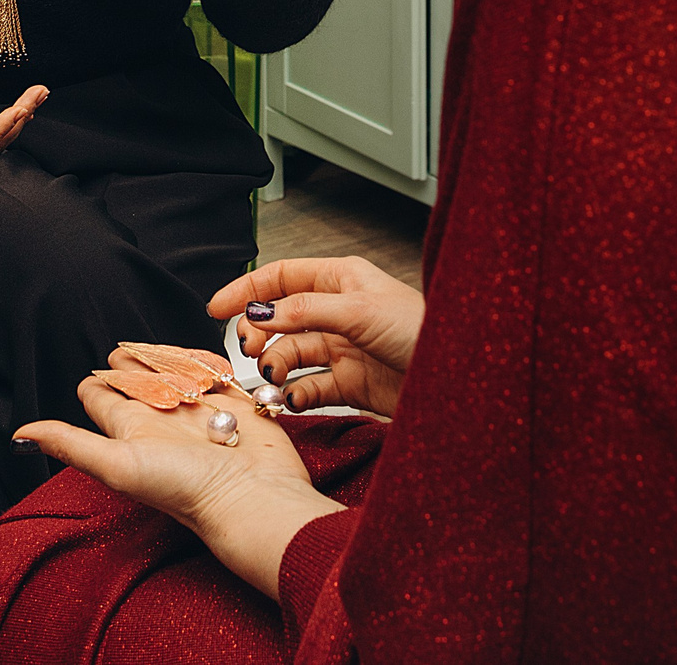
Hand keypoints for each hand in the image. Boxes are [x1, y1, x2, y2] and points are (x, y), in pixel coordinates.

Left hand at [14, 362, 342, 601]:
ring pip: (175, 369)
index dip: (96, 382)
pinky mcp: (234, 405)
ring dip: (167, 357)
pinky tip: (204, 362)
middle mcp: (163, 419)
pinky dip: (209, 361)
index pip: (102, 396)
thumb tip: (20, 434)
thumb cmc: (187, 488)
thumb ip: (70, 444)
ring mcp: (199, 411)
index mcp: (131, 430)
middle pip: (138, 377)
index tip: (98, 370)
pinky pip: (216, 372)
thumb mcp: (118, 465)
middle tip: (126, 351)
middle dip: (131, 360)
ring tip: (160, 354)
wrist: (254, 496)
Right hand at [210, 256, 424, 418]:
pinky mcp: (350, 384)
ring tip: (274, 378)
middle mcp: (338, 312)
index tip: (217, 309)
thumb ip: (304, 310)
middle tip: (251, 352)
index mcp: (340, 280)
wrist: (459, 380)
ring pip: (292, 355)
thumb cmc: (422, 331)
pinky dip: (296, 394)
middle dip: (261, 335)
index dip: (247, 291)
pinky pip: (310, 387)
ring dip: (277, 367)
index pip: (281, 277)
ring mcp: (343, 349)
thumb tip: (259, 313)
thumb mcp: (358, 310)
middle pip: (280, 320)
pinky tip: (293, 399)